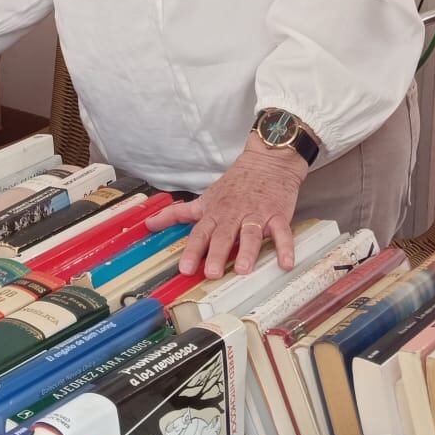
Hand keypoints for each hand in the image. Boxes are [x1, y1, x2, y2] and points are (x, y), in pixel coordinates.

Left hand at [145, 142, 306, 278]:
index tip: (184, 268)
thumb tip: (149, 224)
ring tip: (242, 269)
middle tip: (211, 272)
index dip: (192, 251)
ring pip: (250, 234)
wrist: (267, 162)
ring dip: (246, 251)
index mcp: (215, 213)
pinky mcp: (277, 215)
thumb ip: (178, 214)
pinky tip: (285, 263)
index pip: (200, 233)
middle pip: (223, 235)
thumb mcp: (204, 198)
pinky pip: (282, 232)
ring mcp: (256, 215)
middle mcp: (233, 215)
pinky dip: (285, 247)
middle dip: (216, 253)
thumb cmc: (235, 184)